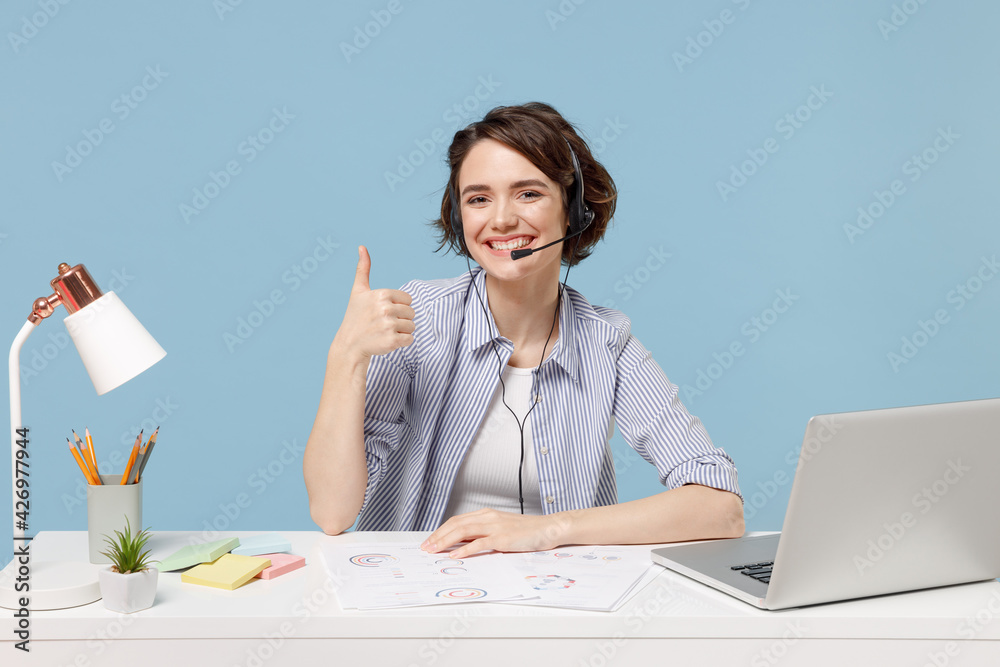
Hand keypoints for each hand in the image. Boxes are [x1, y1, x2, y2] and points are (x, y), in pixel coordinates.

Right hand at [333, 246, 414, 359]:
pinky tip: (387, 341)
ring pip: (412, 326)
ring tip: (385, 332)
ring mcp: (389, 325)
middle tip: (383, 323)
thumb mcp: (358, 291)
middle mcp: (386, 308)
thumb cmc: (356, 317)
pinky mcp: (392, 341)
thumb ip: (363, 269)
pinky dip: (402, 342)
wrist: (349, 345)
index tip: (383, 311)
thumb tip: (362, 247)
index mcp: (382, 294)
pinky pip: (410, 339)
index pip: (408, 299)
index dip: (398, 306)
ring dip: (402, 331)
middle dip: (401, 319)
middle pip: (412, 313)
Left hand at [420, 509, 571, 558]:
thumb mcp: (502, 529)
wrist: (548, 528)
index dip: (441, 531)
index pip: (457, 521)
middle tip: (425, 547)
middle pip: (455, 524)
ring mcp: (495, 527)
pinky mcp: (502, 538)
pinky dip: (465, 550)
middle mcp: (488, 517)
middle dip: (437, 536)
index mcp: (486, 514)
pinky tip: (455, 555)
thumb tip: (464, 545)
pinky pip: (479, 543)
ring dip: (445, 541)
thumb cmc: (527, 531)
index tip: (430, 541)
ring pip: (463, 531)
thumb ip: (484, 534)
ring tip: (433, 551)